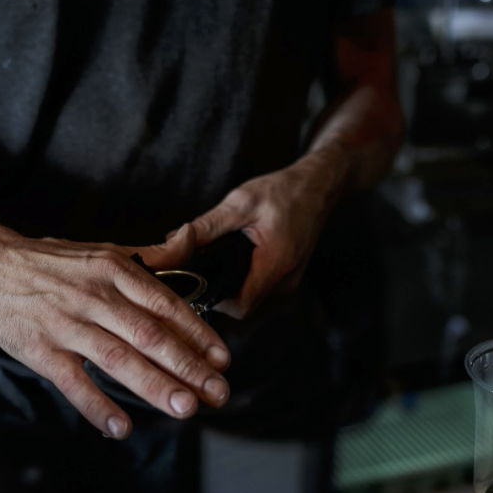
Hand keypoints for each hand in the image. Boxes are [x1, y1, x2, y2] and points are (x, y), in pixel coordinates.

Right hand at [0, 223, 230, 438]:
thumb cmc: (53, 262)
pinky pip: (72, 382)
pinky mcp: (39, 350)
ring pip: (116, 358)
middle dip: (186, 365)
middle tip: (217, 392)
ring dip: (153, 385)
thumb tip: (190, 239)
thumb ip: (150, 254)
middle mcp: (93, 297)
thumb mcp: (103, 249)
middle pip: (148, 334)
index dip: (196, 333)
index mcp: (114, 270)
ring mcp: (66, 325)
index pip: (164, 304)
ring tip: (184, 408)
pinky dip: (96, 405)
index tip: (222, 359)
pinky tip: (121, 427)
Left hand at [188, 150, 348, 317]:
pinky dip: (246, 277)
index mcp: (276, 263)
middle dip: (220, 290)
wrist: (318, 186)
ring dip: (233, 283)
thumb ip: (208, 225)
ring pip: (253, 297)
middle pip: (244, 304)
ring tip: (219, 259)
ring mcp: (290, 281)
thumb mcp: (241, 202)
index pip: (241, 305)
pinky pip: (262, 287)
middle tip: (201, 268)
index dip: (216, 299)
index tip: (198, 281)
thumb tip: (174, 239)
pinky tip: (237, 257)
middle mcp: (286, 280)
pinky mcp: (289, 276)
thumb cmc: (283, 191)